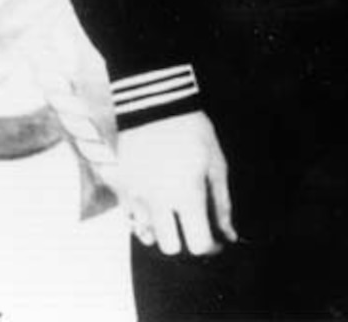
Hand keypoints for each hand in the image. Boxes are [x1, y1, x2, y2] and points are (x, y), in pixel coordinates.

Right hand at [116, 111, 236, 254]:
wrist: (154, 100)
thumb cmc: (192, 129)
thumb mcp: (215, 162)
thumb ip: (222, 202)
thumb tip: (229, 235)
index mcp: (186, 194)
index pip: (197, 243)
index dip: (209, 244)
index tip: (215, 238)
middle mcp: (156, 201)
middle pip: (169, 246)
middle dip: (183, 239)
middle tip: (191, 220)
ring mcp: (134, 195)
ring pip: (146, 233)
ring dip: (161, 226)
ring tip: (171, 203)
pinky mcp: (118, 186)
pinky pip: (130, 215)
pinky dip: (142, 212)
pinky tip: (154, 192)